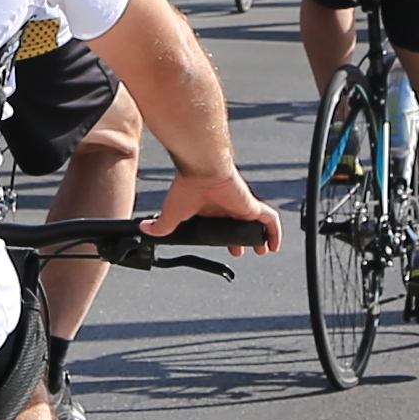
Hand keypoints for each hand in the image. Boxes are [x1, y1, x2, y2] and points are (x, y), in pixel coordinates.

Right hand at [155, 168, 275, 250]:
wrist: (202, 169)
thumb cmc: (188, 186)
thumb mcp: (172, 213)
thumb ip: (161, 225)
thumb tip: (144, 229)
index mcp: (210, 207)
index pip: (219, 223)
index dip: (222, 236)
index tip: (222, 246)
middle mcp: (227, 206)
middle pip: (238, 224)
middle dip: (241, 238)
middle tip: (241, 250)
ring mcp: (242, 206)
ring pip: (256, 223)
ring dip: (260, 236)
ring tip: (262, 249)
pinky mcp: (252, 206)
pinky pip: (270, 220)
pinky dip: (274, 233)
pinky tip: (274, 245)